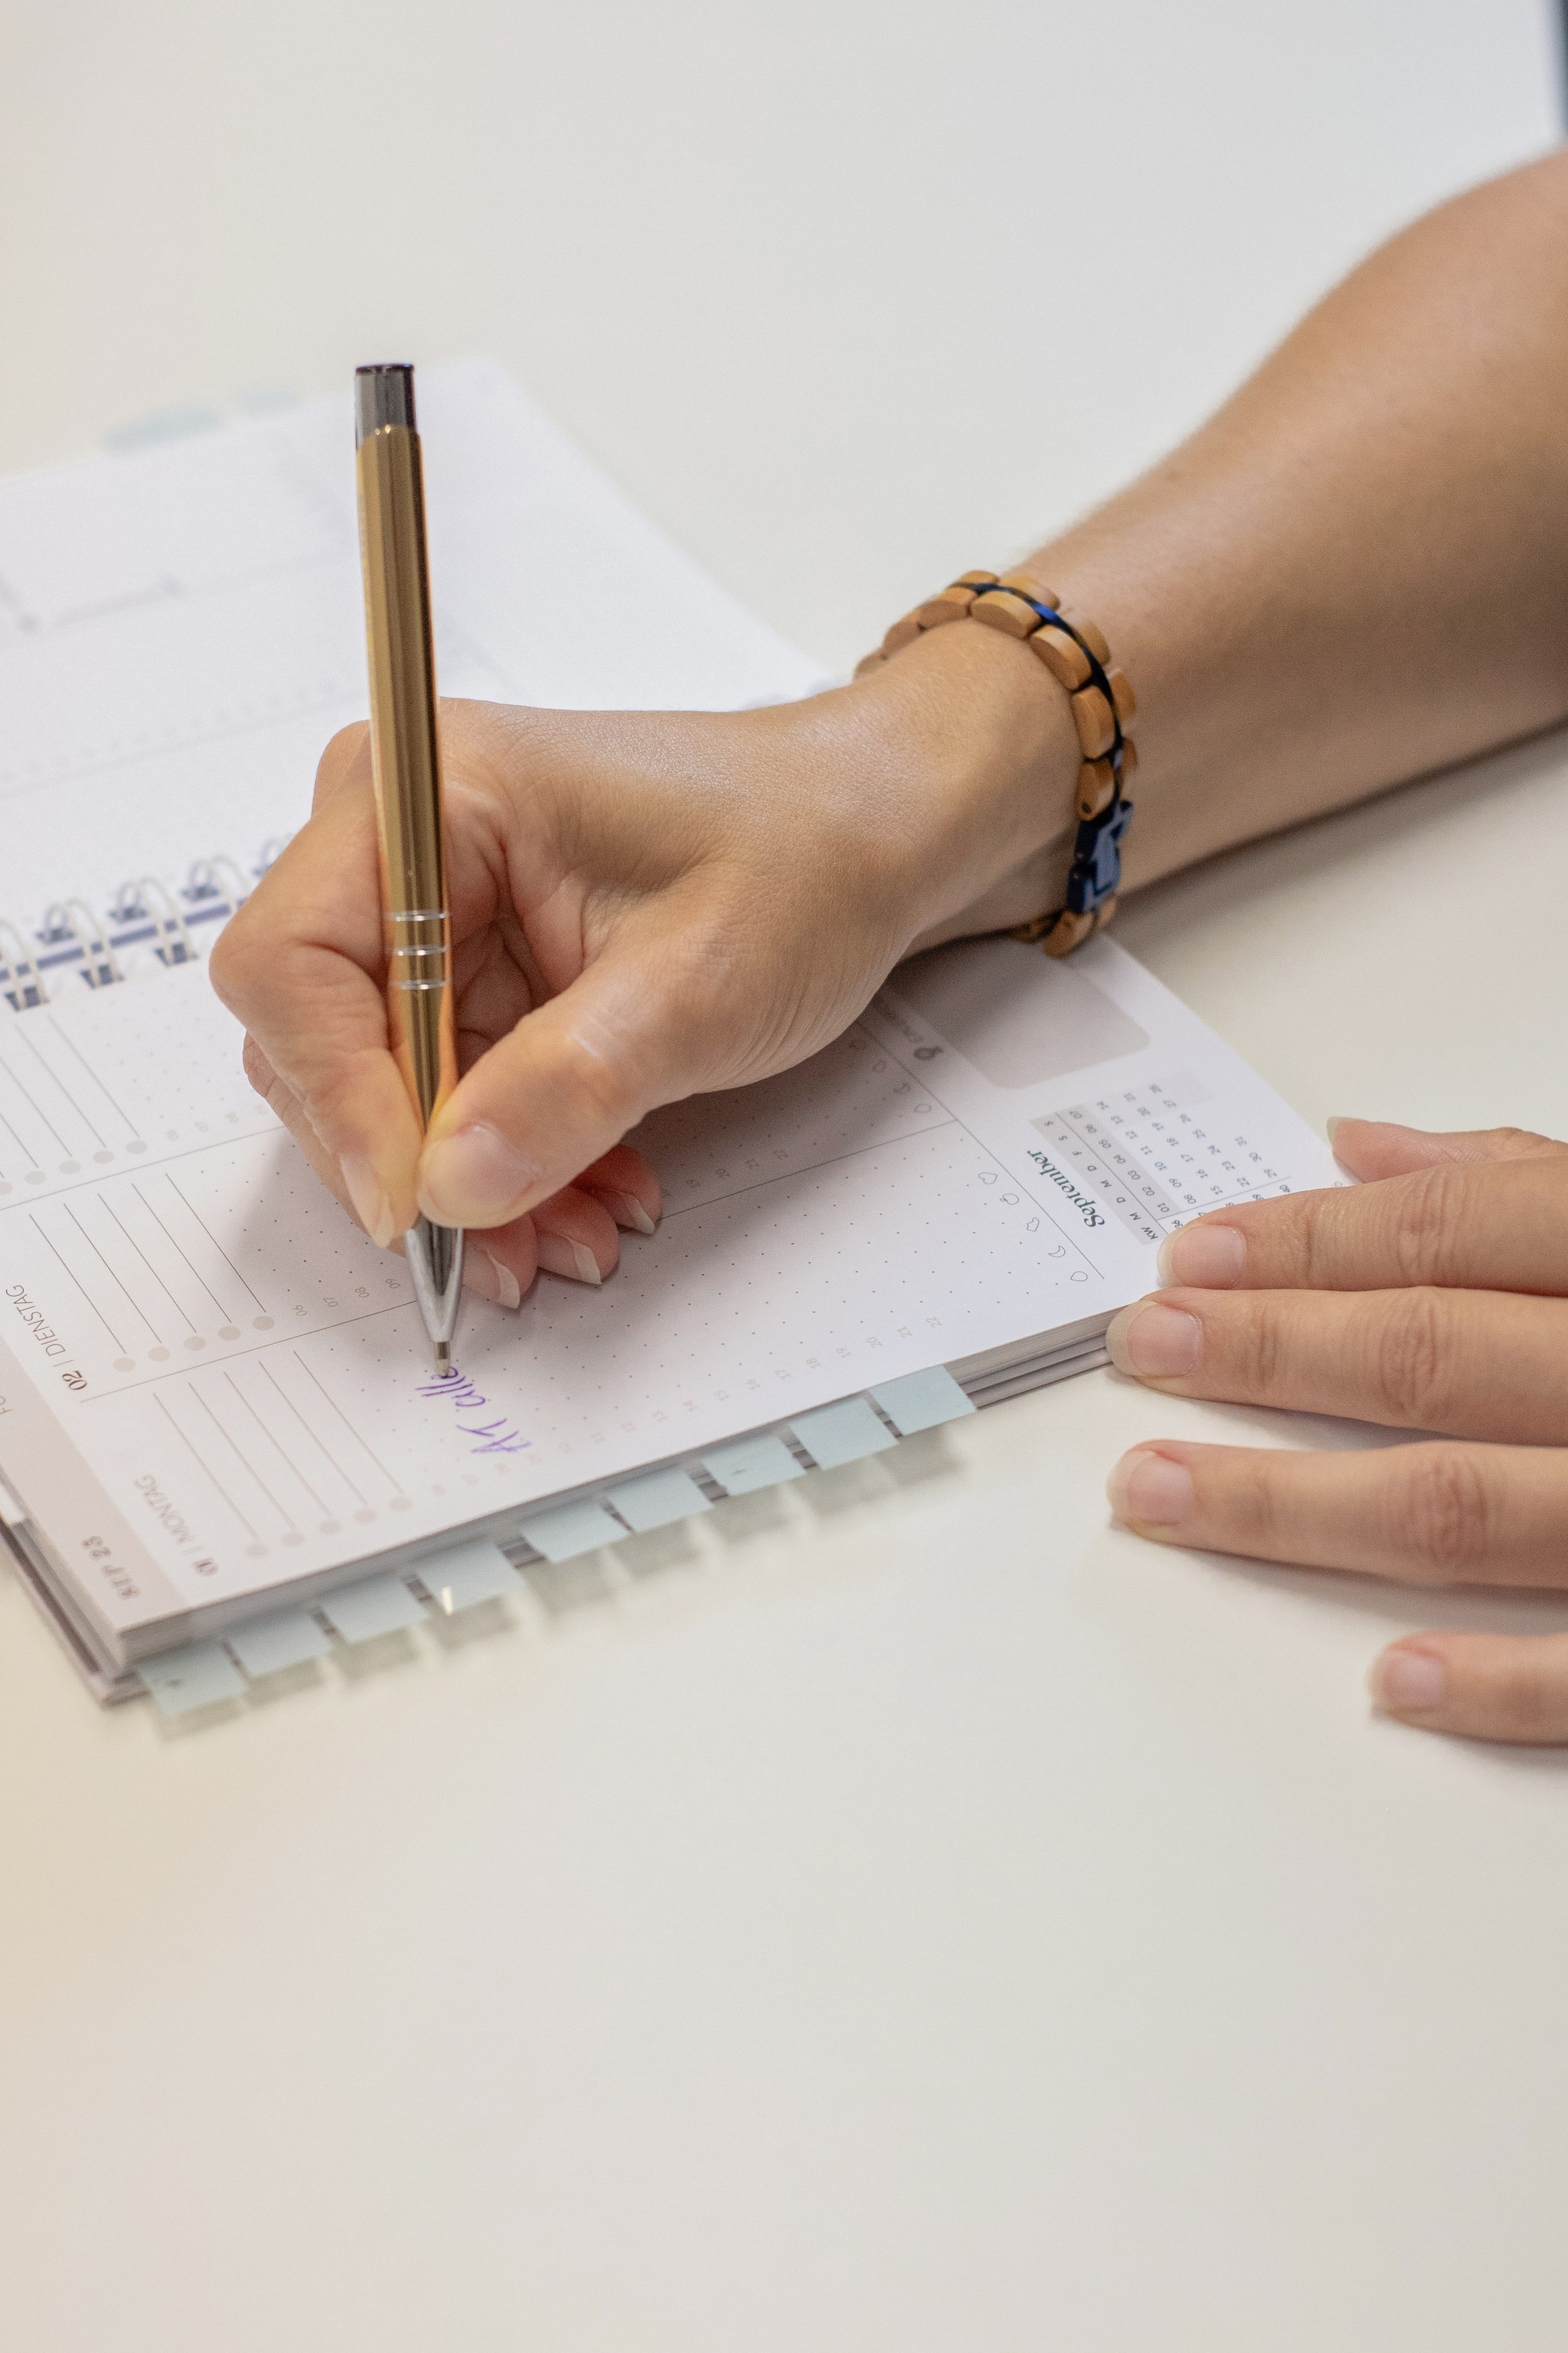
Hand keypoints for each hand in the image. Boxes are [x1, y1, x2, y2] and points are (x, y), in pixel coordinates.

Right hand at [211, 624, 1075, 1304]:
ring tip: (580, 1237)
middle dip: (416, 1164)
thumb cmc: (800, 858)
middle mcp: (399, 846)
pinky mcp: (468, 976)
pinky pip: (444, 1101)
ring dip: (471, 1185)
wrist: (867, 836)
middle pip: (319, 1042)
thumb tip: (450, 1184)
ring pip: (381, 1093)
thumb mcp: (699, 983)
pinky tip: (589, 1199)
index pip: (294, 961)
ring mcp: (431, 917)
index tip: (412, 1203)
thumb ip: (568, 1084)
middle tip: (510, 1256)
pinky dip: (508, 1165)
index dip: (336, 1095)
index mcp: (431, 794)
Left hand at [1104, 1118, 1567, 1744]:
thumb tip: (1360, 1147)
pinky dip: (1499, 1677)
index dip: (1308, 1243)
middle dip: (1268, 1352)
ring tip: (1164, 1493)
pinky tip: (1389, 1678)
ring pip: (1468, 1506)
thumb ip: (1520, 1180)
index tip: (1187, 1261)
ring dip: (1299, 1504)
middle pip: (1436, 1355)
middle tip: (1143, 1350)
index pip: (1454, 1232)